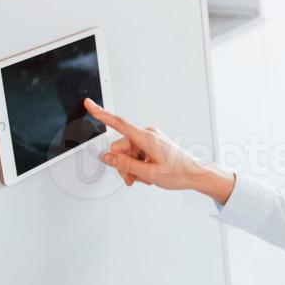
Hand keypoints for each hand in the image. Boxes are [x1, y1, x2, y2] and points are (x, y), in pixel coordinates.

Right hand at [83, 98, 233, 201]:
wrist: (196, 174)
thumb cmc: (179, 173)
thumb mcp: (149, 174)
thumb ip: (125, 165)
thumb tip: (107, 158)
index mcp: (147, 138)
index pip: (119, 123)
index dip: (101, 114)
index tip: (88, 104)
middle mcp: (147, 134)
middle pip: (120, 148)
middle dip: (123, 165)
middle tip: (132, 180)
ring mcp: (150, 138)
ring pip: (127, 153)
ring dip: (131, 167)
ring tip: (144, 178)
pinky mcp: (151, 143)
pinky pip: (136, 153)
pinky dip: (138, 165)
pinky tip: (147, 173)